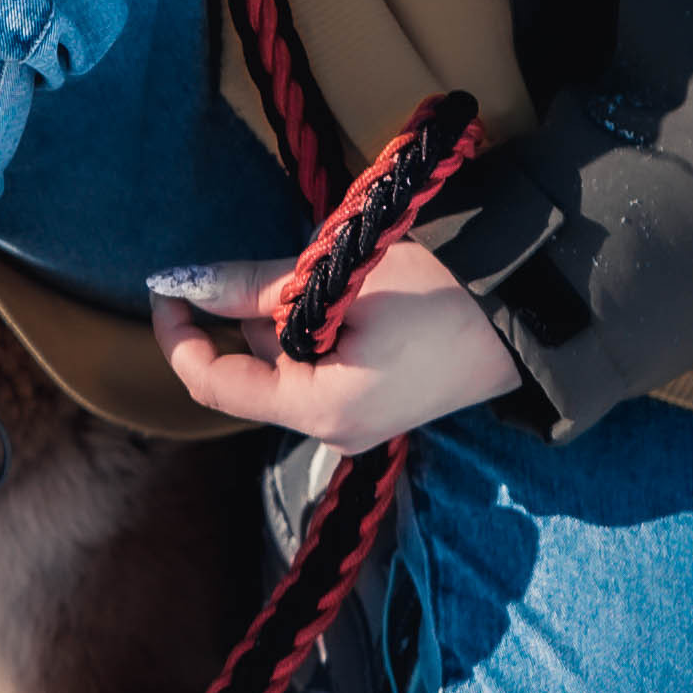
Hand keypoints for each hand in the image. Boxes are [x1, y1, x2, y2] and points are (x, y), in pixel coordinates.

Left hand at [151, 237, 519, 452]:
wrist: (526, 311)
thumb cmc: (439, 292)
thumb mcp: (337, 278)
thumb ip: (252, 285)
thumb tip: (183, 281)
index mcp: (321, 410)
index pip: (216, 384)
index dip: (180, 334)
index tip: (165, 286)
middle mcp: (332, 430)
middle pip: (251, 370)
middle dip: (250, 312)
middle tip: (290, 263)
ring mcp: (355, 421)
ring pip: (283, 362)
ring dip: (284, 314)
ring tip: (337, 274)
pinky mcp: (373, 403)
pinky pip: (315, 365)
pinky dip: (311, 326)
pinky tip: (346, 293)